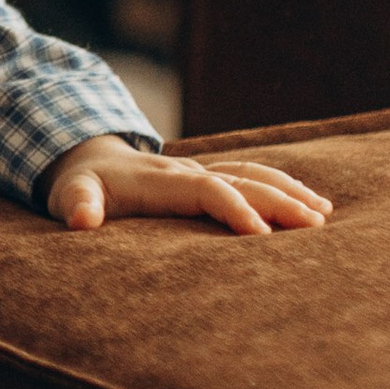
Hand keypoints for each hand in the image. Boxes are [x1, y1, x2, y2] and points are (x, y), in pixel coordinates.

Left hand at [45, 135, 333, 235]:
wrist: (83, 155)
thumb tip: (81, 220)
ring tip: (321, 214)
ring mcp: (198, 171)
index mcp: (160, 179)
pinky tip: (311, 204)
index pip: (205, 189)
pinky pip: (250, 176)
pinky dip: (281, 186)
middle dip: (276, 201)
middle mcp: (186, 171)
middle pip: (239, 180)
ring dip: (287, 191)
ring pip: (251, 175)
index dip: (232, 207)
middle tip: (312, 226)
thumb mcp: (69, 193)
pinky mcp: (206, 177)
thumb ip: (76, 204)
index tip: (260, 233)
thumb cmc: (79, 184)